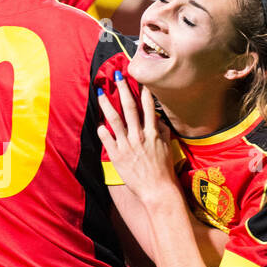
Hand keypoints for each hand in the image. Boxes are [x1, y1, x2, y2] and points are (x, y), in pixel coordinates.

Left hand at [96, 78, 179, 208]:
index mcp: (152, 132)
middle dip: (123, 89)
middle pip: (129, 107)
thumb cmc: (163, 170)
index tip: (138, 78)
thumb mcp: (167, 147)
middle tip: (117, 76)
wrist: (157, 189)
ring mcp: (127, 145)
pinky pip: (107, 139)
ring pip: (114, 120)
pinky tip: (99, 123)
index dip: (143, 91)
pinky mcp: (117, 156)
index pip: (147, 106)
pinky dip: (102, 130)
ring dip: (107, 104)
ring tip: (101, 93)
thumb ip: (162, 131)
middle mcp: (139, 136)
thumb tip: (158, 120)